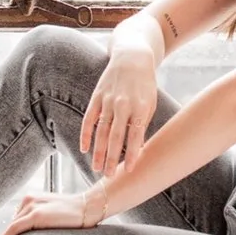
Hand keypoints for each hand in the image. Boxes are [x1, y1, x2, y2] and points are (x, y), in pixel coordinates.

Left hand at [0, 187, 107, 234]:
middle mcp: (29, 199)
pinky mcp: (36, 215)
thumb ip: (38, 217)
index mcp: (31, 197)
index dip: (11, 232)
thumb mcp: (51, 211)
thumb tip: (27, 233)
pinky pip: (15, 228)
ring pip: (13, 226)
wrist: (88, 207)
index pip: (16, 218)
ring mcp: (32, 206)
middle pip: (13, 222)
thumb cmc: (72, 213)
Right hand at [80, 45, 158, 174]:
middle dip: (111, 158)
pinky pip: (90, 118)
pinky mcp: (97, 96)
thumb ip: (142, 125)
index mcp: (141, 107)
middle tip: (107, 176)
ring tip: (96, 168)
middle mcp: (123, 104)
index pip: (135, 135)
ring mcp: (108, 100)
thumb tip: (137, 150)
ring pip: (101, 130)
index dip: (131, 153)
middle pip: (115, 136)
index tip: (128, 170)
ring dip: (97, 151)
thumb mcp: (150, 103)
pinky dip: (86, 134)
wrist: (133, 58)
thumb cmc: (145, 85)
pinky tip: (84, 148)